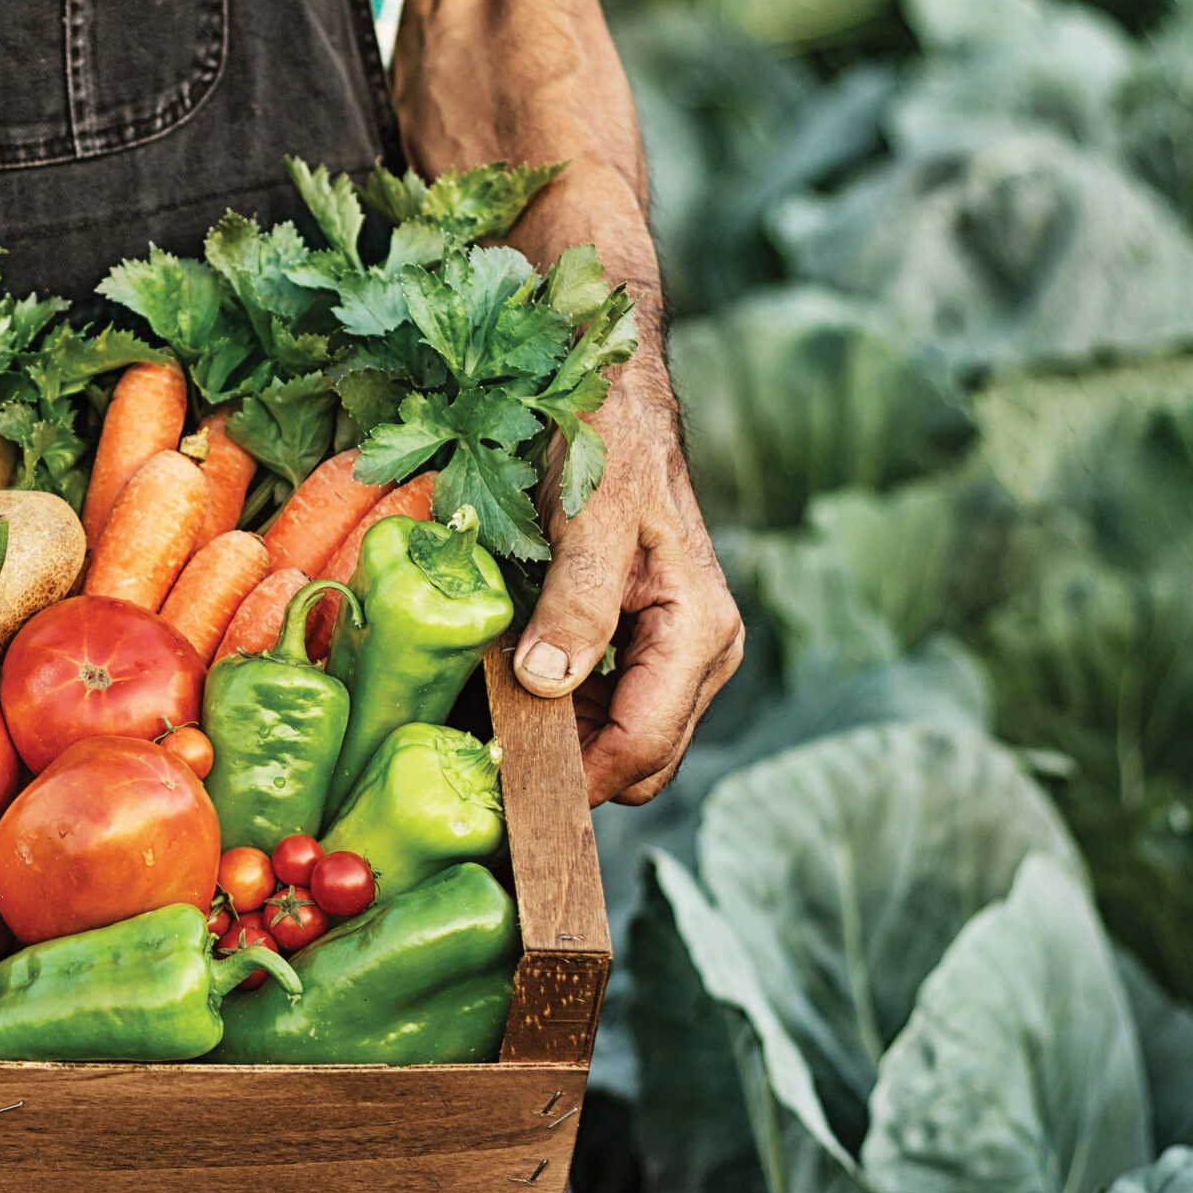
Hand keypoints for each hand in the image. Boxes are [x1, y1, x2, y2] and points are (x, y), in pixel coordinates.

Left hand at [513, 366, 743, 807]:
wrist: (613, 401)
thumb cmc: (608, 447)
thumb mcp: (591, 519)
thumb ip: (578, 601)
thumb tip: (549, 683)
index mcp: (699, 632)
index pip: (644, 744)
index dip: (581, 779)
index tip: (512, 791)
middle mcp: (700, 654)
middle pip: (641, 760)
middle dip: (573, 771)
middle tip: (492, 764)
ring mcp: (676, 654)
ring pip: (623, 742)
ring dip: (564, 745)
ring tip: (494, 729)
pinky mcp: (646, 646)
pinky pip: (607, 709)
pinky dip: (563, 716)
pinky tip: (515, 698)